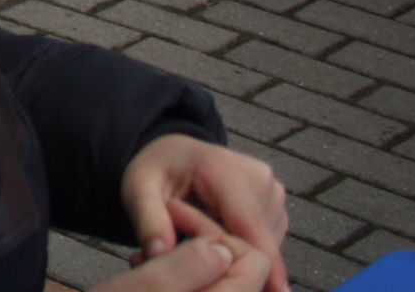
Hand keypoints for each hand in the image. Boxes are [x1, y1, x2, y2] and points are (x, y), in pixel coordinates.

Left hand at [122, 135, 287, 291]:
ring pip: (265, 242)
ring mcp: (271, 190)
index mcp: (224, 168)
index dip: (265, 261)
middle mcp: (257, 176)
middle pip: (259, 239)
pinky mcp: (275, 204)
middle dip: (234, 259)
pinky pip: (266, 239)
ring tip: (199, 240)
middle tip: (194, 258)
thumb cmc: (157, 170)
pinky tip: (218, 237)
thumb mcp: (138, 189)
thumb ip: (148, 220)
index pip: (249, 225)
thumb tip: (159, 254)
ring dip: (238, 252)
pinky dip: (244, 246)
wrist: (174, 152)